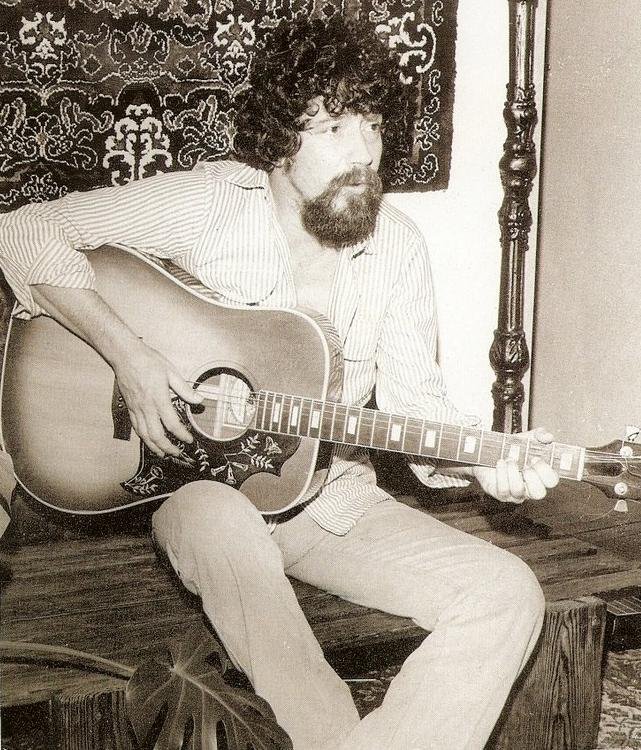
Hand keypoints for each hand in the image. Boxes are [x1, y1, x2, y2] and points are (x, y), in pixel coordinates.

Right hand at [111, 339, 202, 456]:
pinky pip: (136, 428)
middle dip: (168, 447)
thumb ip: (185, 389)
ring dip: (154, 447)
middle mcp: (146, 407)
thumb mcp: (171, 372)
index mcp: (159, 398)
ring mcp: (136, 409)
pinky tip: (150, 441)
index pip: (172, 424)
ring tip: (163, 453)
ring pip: (144, 435)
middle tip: (177, 453)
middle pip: (156, 435)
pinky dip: (144, 438)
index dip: (182, 435)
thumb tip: (199, 400)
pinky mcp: (129, 408)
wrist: (125, 355)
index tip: (189, 440)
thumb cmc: (148, 361)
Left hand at [472, 428, 558, 503]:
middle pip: (539, 493)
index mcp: (540, 476)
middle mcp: (530, 488)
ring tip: (508, 460)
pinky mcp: (501, 494)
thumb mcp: (526, 438)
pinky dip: (501, 474)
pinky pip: (503, 490)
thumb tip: (548, 437)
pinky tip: (500, 463)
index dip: (545, 471)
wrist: (487, 452)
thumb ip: (539, 435)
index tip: (534, 458)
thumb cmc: (511, 448)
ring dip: (512, 472)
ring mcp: (515, 493)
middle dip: (531, 477)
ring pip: (518, 491)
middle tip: (523, 464)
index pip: (551, 481)